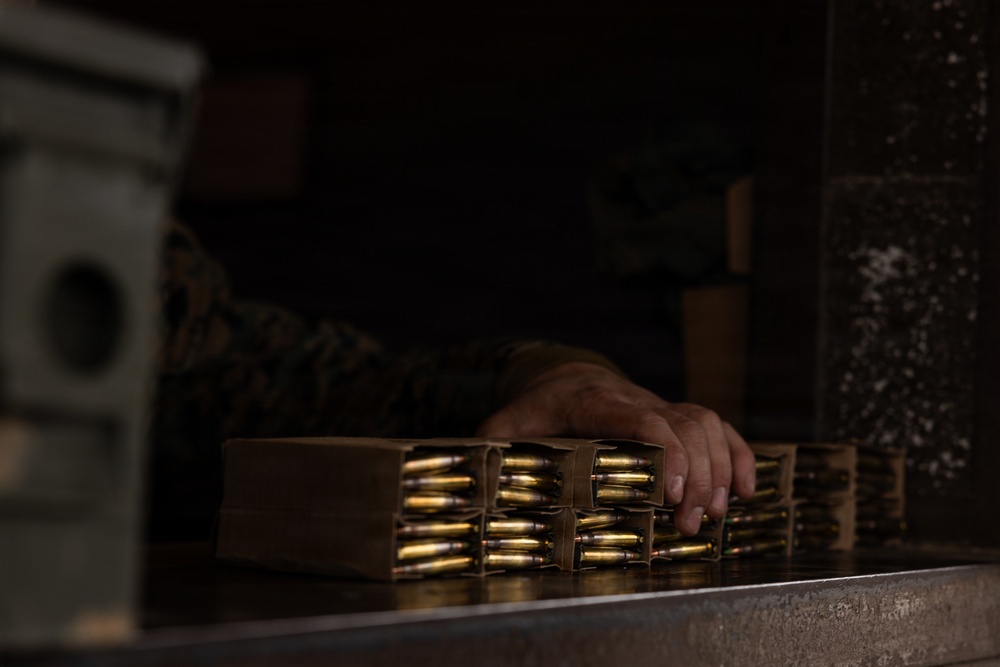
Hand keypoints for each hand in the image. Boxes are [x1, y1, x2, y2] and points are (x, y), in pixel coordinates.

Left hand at [476, 362, 755, 535]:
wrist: (563, 376)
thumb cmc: (536, 406)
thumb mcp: (506, 423)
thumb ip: (493, 443)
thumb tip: (474, 471)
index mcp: (595, 401)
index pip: (643, 418)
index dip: (665, 451)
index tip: (671, 493)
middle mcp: (635, 399)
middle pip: (684, 425)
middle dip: (697, 476)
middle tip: (691, 525)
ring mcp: (659, 404)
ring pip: (706, 423)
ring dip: (719, 469)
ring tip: (713, 515)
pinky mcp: (675, 416)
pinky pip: (718, 427)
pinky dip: (738, 455)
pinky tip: (746, 490)